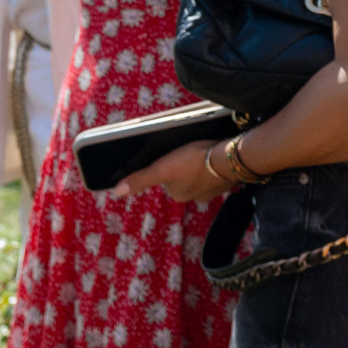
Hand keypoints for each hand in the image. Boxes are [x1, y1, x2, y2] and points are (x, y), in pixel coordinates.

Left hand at [118, 139, 234, 203]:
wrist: (231, 157)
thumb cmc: (193, 161)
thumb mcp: (162, 169)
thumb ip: (141, 180)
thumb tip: (116, 192)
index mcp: (179, 195)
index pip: (166, 178)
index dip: (167, 164)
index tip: (173, 154)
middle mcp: (196, 197)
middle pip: (181, 176)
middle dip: (182, 164)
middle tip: (187, 150)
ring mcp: (213, 190)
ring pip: (198, 174)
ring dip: (198, 164)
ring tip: (200, 151)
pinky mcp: (226, 180)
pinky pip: (214, 171)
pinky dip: (212, 164)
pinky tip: (213, 155)